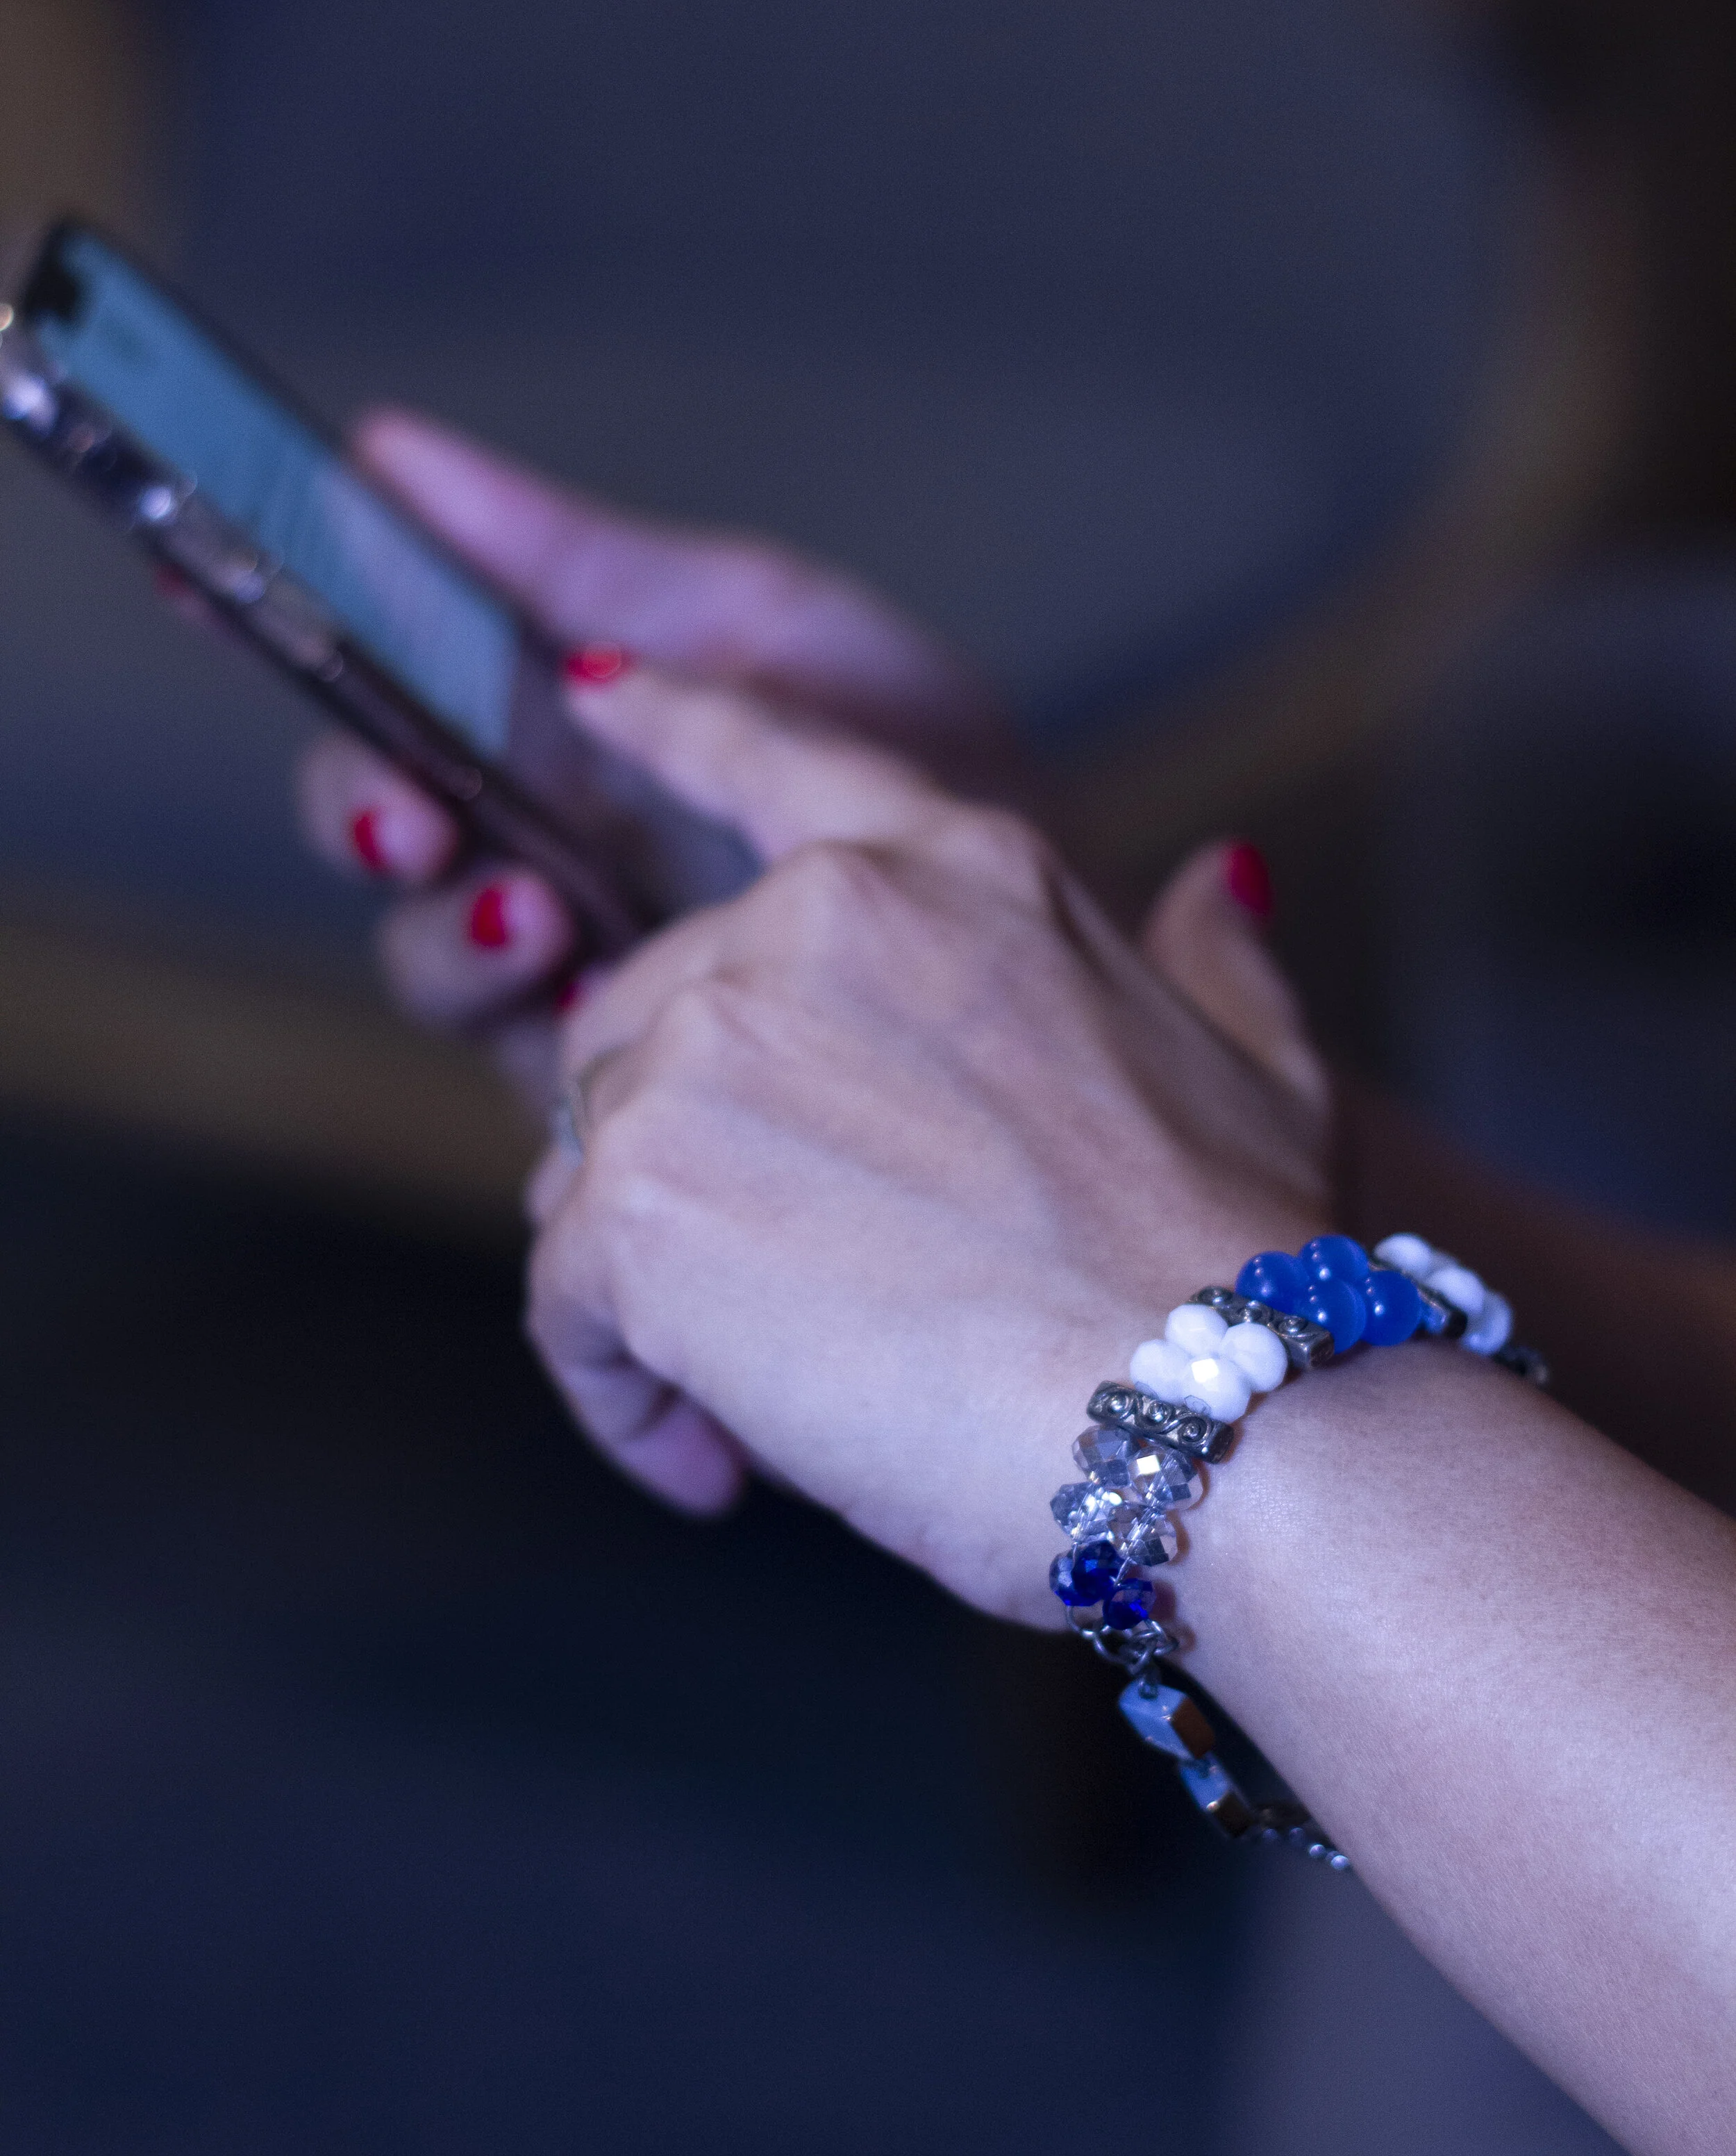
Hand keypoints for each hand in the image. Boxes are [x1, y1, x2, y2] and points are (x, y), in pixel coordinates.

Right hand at [294, 409, 1014, 1057]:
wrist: (1052, 909)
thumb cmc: (911, 752)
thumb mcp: (753, 620)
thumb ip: (571, 556)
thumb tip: (385, 446)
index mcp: (546, 722)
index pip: (373, 676)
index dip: (273, 626)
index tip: (194, 570)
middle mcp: (534, 840)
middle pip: (372, 828)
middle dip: (359, 811)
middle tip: (410, 801)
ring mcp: (575, 965)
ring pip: (427, 958)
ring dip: (450, 931)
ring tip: (537, 908)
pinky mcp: (622, 1079)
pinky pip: (528, 1070)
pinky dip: (542, 1032)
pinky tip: (599, 988)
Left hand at [527, 659, 1328, 1623]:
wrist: (1217, 1413)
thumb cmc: (1244, 1259)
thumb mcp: (1260, 1061)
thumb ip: (1210, 953)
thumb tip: (1223, 877)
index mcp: (947, 868)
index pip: (772, 755)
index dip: (670, 724)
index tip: (592, 695)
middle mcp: (809, 921)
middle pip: (647, 1014)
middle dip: (685, 1147)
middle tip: (776, 1290)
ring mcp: (710, 1050)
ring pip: (594, 1158)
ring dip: (651, 1277)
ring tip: (763, 1400)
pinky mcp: (639, 1199)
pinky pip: (568, 1301)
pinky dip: (619, 1388)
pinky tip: (710, 1460)